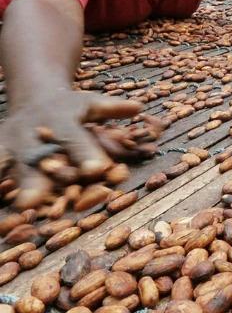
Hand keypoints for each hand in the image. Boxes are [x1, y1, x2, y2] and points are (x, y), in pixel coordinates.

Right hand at [0, 91, 141, 207]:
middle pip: (34, 157)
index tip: (97, 170)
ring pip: (10, 167)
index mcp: (60, 119)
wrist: (34, 99)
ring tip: (21, 210)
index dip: (84, 153)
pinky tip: (5, 214)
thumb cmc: (71, 108)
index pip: (73, 138)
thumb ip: (112, 108)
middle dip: (35, 179)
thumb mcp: (91, 103)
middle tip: (38, 201)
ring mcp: (10, 144)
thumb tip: (138, 106)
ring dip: (16, 187)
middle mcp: (31, 132)